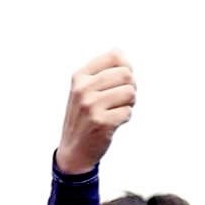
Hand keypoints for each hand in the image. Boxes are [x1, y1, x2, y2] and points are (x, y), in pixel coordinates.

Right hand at [57, 52, 136, 174]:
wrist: (73, 149)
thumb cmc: (84, 117)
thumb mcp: (83, 90)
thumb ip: (101, 73)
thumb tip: (122, 55)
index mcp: (80, 77)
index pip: (115, 56)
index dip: (126, 67)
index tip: (122, 80)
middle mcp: (83, 89)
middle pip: (126, 75)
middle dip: (131, 87)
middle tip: (123, 98)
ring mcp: (91, 106)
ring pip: (130, 93)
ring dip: (129, 103)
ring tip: (118, 109)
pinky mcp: (102, 123)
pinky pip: (128, 112)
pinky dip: (125, 117)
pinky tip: (114, 122)